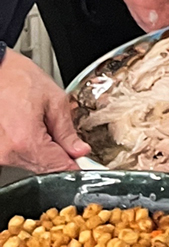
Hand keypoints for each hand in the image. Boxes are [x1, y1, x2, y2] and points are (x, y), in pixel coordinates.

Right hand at [0, 46, 87, 170]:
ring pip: (30, 164)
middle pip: (43, 168)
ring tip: (39, 125)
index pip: (57, 166)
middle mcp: (8, 153)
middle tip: (62, 134)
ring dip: (42, 151)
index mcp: (26, 140)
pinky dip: (27, 148)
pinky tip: (27, 129)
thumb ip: (67, 130)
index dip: (74, 164)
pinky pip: (16, 157)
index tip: (82, 160)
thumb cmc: (19, 79)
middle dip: (58, 155)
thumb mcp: (54, 100)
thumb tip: (80, 151)